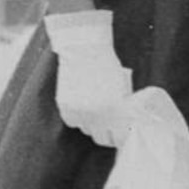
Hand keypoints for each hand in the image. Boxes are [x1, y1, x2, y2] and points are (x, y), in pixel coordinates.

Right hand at [44, 10, 132, 145]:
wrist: (85, 50)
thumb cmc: (108, 66)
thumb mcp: (121, 88)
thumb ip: (121, 106)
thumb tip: (124, 122)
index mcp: (116, 110)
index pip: (118, 137)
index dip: (120, 137)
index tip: (121, 134)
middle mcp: (97, 114)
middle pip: (100, 137)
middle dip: (106, 134)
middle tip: (109, 128)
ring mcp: (79, 112)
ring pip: (85, 129)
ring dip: (91, 125)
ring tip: (96, 114)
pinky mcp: (64, 106)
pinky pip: (71, 121)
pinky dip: (76, 118)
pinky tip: (82, 109)